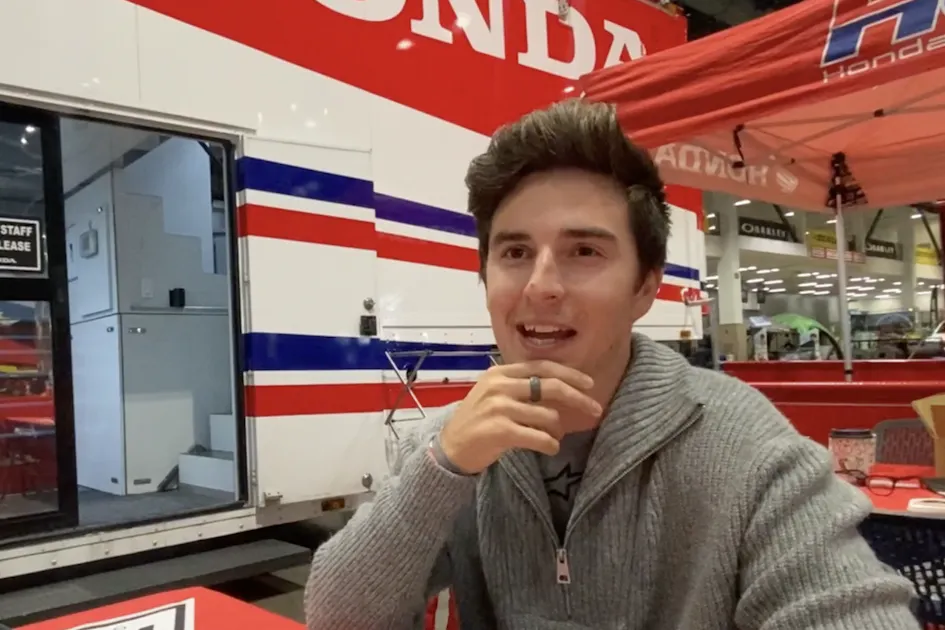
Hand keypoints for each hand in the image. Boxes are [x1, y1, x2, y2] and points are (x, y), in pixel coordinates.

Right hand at [438, 361, 601, 474]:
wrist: (450, 448)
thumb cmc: (478, 421)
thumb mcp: (495, 394)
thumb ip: (522, 387)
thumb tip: (564, 388)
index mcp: (500, 373)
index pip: (542, 367)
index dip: (569, 374)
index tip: (589, 383)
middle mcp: (499, 386)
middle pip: (550, 386)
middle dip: (578, 398)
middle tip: (596, 409)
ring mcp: (498, 407)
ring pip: (548, 416)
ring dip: (557, 431)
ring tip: (551, 438)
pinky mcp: (500, 431)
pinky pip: (540, 437)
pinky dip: (550, 445)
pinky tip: (549, 448)